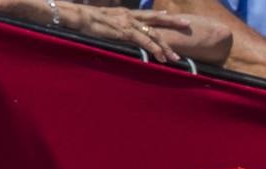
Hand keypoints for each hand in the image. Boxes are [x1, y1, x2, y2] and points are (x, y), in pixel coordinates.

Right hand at [58, 4, 190, 62]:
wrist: (78, 16)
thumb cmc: (88, 19)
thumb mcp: (106, 20)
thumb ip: (116, 24)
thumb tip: (119, 30)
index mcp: (126, 13)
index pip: (147, 13)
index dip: (160, 14)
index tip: (172, 15)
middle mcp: (130, 16)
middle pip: (156, 19)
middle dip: (173, 22)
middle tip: (187, 24)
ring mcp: (129, 23)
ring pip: (153, 34)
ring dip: (165, 47)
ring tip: (176, 57)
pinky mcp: (125, 31)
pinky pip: (144, 41)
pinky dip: (154, 50)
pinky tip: (161, 57)